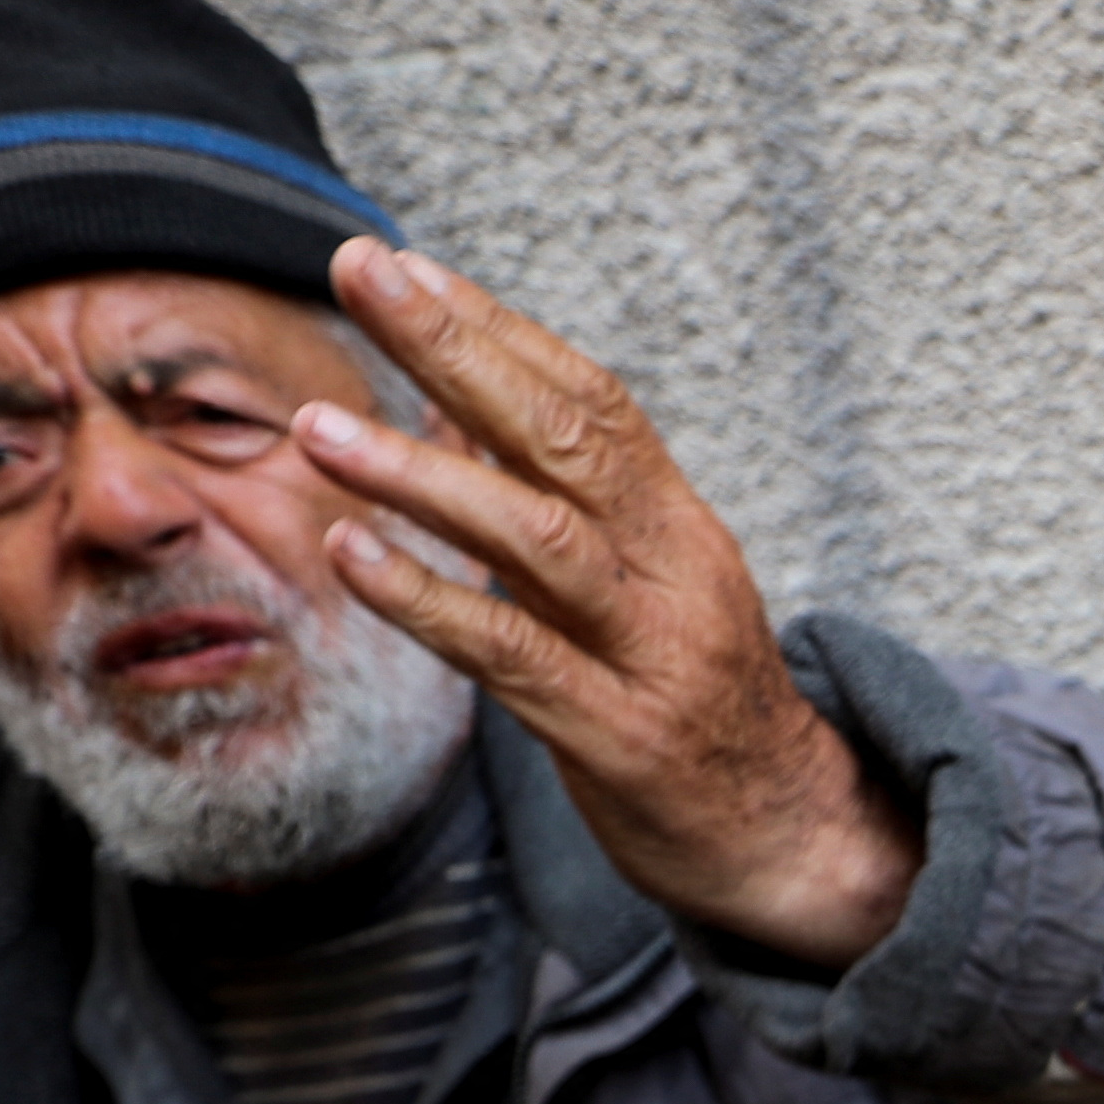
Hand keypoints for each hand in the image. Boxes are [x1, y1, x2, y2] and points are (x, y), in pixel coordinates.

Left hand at [300, 239, 920, 970]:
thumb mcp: (642, 587)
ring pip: (538, 538)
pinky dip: (427, 602)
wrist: (788, 838)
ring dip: (420, 475)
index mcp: (678, 524)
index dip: (495, 327)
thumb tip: (445, 403)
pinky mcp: (617, 736)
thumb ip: (553, 504)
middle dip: (456, 347)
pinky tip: (349, 556)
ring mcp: (650, 653)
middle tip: (360, 272)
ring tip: (315, 427)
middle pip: (565, 436)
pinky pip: (513, 658)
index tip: (404, 265)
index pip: (590, 398)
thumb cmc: (693, 703)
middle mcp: (674, 570)